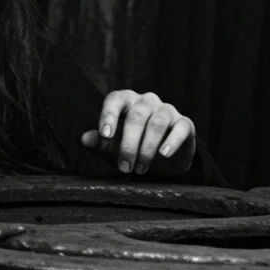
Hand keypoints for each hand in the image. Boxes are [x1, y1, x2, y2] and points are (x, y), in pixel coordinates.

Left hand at [80, 90, 195, 176]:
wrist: (162, 163)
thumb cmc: (132, 149)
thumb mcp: (112, 149)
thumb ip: (100, 143)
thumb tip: (85, 139)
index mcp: (126, 102)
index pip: (115, 99)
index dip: (108, 115)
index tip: (105, 136)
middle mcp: (146, 102)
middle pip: (136, 116)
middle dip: (129, 145)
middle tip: (124, 168)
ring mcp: (167, 110)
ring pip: (157, 123)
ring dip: (147, 149)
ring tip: (140, 170)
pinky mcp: (185, 123)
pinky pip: (180, 128)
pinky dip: (172, 141)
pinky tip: (164, 154)